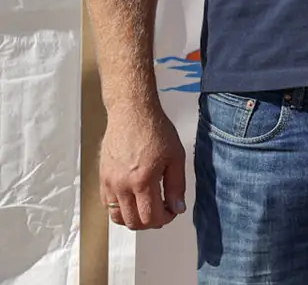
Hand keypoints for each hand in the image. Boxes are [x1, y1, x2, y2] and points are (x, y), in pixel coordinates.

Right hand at [100, 102, 186, 229]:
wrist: (131, 113)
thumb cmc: (156, 131)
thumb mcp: (176, 157)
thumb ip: (177, 186)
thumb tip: (177, 209)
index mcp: (142, 180)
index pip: (151, 217)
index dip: (165, 219)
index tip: (173, 211)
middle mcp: (121, 186)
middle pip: (133, 222)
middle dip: (151, 222)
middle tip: (163, 211)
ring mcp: (108, 183)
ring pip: (117, 217)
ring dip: (134, 219)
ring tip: (148, 207)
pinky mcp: (101, 178)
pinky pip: (108, 205)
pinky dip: (121, 209)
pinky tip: (134, 198)